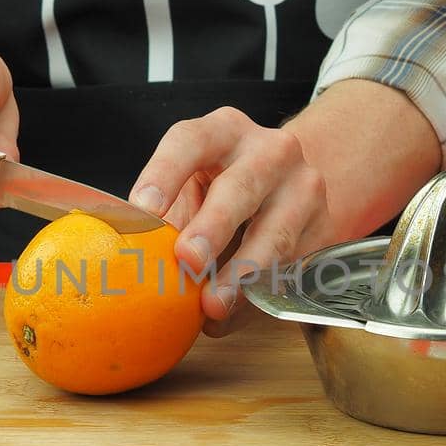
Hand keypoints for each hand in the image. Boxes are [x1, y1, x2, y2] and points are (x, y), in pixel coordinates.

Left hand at [130, 107, 333, 333]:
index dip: (164, 172)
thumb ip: (164, 214)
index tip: (142, 207)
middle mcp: (269, 150)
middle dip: (213, 226)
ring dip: (241, 274)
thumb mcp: (194, 183)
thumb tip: (121, 259)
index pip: (191, 141)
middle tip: (187, 259)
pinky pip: (291, 267)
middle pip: (241, 187)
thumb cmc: (224, 186)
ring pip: (275, 232)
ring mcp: (304, 187)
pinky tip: (230, 314)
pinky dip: (257, 297)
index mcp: (223, 132)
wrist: (292, 183)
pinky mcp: (325, 226)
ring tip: (213, 305)